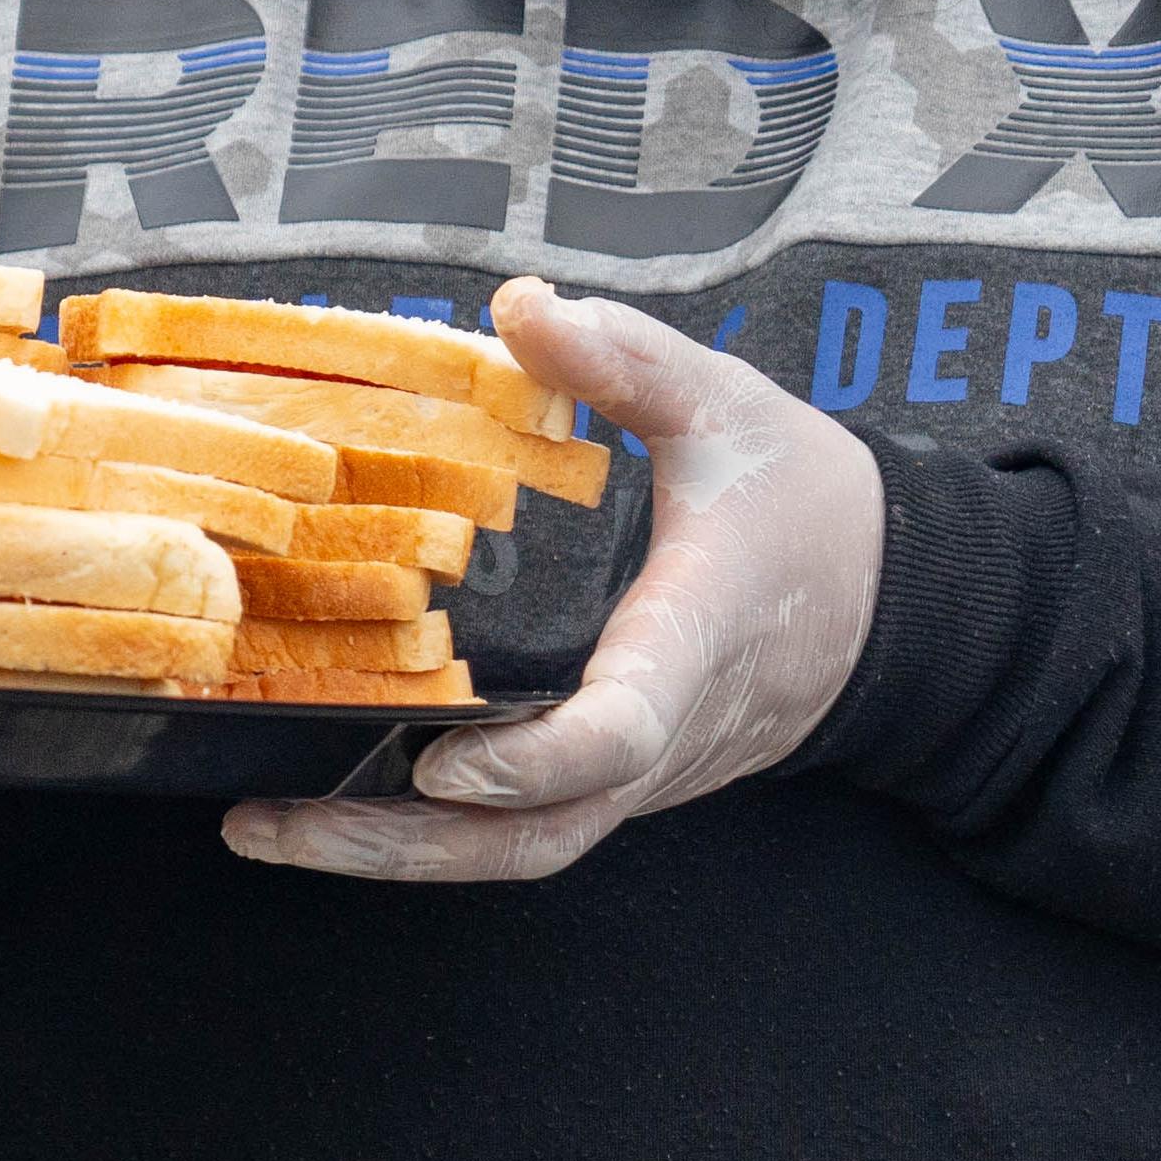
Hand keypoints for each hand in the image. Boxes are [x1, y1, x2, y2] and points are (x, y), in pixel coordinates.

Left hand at [222, 278, 883, 889]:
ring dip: (391, 854)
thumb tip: (521, 306)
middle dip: (398, 843)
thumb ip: (627, 358)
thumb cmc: (805, 504)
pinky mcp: (619, 785)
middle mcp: (661, 736)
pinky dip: (428, 836)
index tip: (439, 754)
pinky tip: (335, 804)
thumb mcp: (729, 405)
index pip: (617, 733)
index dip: (528, 760)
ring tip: (268, 829)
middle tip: (270, 821)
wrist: (893, 603)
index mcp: (689, 642)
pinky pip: (523, 833)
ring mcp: (639, 778)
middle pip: (532, 834)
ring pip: (518, 852)